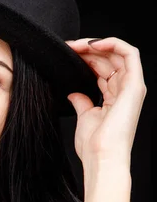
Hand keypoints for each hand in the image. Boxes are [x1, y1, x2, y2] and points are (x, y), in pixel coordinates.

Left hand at [65, 37, 146, 165]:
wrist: (102, 157)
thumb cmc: (94, 145)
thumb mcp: (85, 118)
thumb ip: (82, 103)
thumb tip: (74, 95)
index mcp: (115, 99)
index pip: (103, 70)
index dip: (87, 59)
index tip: (68, 56)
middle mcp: (125, 90)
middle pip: (110, 60)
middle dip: (89, 50)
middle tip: (68, 47)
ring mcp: (132, 87)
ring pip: (118, 53)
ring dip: (97, 44)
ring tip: (76, 45)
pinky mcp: (134, 85)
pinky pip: (129, 53)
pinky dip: (113, 44)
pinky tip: (93, 44)